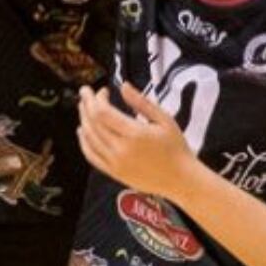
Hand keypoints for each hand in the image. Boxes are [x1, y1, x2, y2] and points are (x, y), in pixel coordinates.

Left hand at [77, 83, 196, 200]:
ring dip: (83, 119)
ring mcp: (116, 163)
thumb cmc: (176, 147)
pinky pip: (91, 156)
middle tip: (86, 91)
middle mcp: (121, 150)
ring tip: (84, 107)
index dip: (97, 98)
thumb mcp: (164, 120)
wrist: (182, 179)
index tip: (102, 90)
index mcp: (134, 134)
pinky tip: (83, 130)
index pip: (102, 112)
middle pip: (92, 123)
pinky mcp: (114, 173)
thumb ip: (142, 102)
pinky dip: (83, 142)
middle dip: (86, 104)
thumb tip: (123, 85)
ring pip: (89, 138)